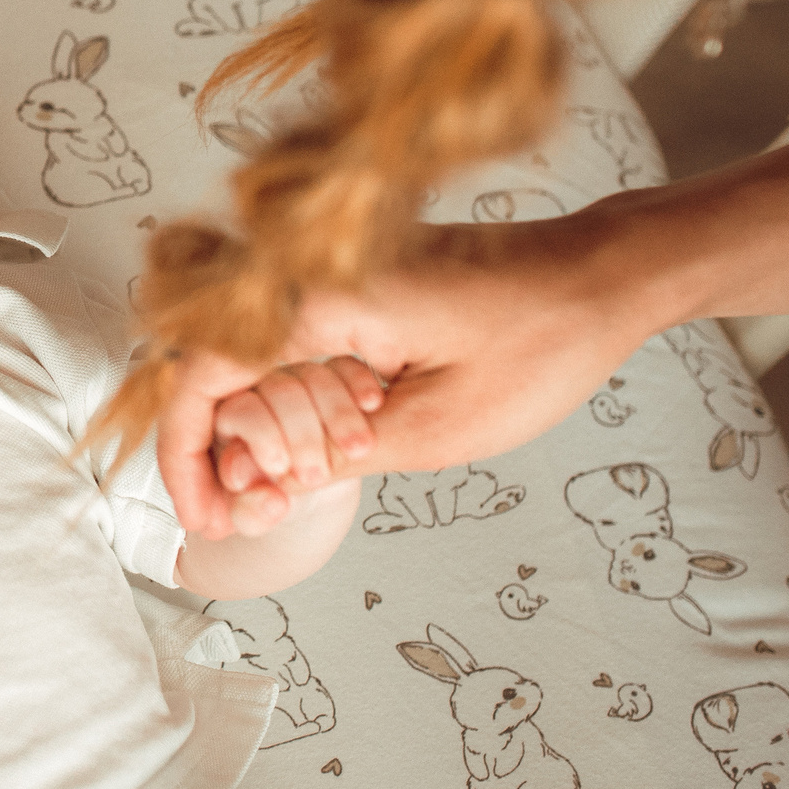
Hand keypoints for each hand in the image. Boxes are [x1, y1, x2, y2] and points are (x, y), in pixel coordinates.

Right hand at [159, 205, 654, 538]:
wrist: (600, 274)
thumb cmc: (540, 335)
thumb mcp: (437, 427)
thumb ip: (334, 458)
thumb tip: (261, 487)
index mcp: (317, 297)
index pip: (203, 373)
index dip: (187, 453)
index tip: (208, 515)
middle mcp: (306, 274)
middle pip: (219, 373)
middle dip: (240, 451)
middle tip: (278, 507)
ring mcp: (325, 275)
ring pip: (254, 363)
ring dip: (275, 429)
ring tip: (327, 472)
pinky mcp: (348, 286)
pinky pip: (294, 344)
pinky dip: (303, 399)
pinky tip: (346, 436)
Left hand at [208, 357, 383, 535]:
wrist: (297, 501)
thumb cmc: (262, 504)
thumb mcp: (251, 518)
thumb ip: (251, 513)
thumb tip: (272, 499)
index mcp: (226, 417)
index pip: (240, 410)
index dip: (261, 436)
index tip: (279, 469)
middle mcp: (258, 391)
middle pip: (279, 390)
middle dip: (302, 432)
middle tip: (317, 474)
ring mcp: (296, 381)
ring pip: (316, 377)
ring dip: (339, 413)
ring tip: (356, 452)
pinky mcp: (331, 380)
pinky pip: (346, 367)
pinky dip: (359, 383)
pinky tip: (372, 404)